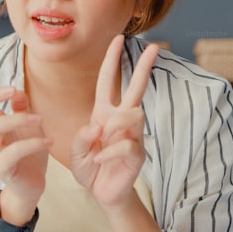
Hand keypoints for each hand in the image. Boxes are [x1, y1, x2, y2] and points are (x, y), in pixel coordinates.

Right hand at [0, 64, 51, 209]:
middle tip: (13, 88)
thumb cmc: (28, 154)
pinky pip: (13, 152)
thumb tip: (17, 91)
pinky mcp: (3, 169)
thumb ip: (20, 108)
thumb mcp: (27, 127)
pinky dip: (33, 143)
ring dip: (17, 118)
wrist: (31, 187)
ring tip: (39, 119)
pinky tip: (49, 141)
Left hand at [70, 35, 158, 207]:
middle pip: (136, 88)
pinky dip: (108, 153)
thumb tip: (99, 127)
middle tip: (155, 47)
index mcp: (104, 113)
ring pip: (133, 114)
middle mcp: (121, 120)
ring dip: (114, 126)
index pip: (109, 81)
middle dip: (144, 67)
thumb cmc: (90, 168)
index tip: (119, 38)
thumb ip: (82, 137)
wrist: (102, 193)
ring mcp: (133, 135)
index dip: (113, 60)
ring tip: (100, 143)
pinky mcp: (138, 153)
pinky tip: (99, 161)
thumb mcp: (77, 151)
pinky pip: (126, 144)